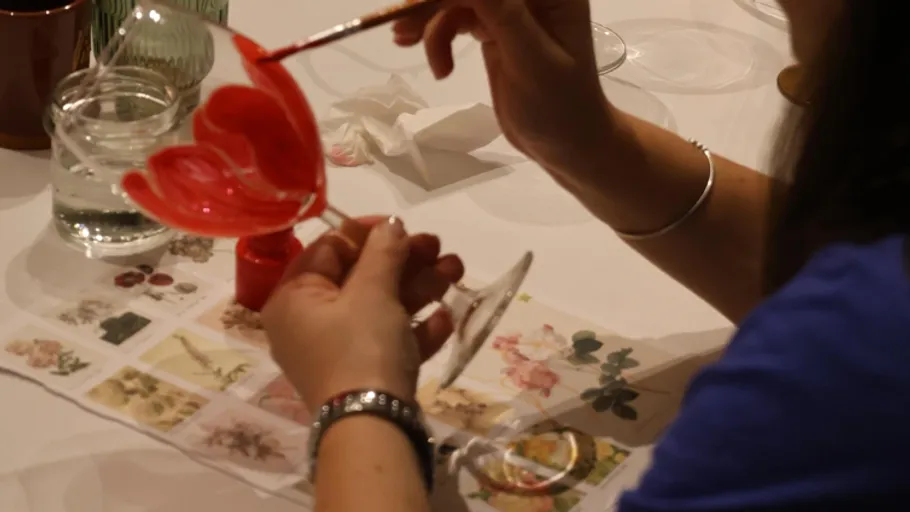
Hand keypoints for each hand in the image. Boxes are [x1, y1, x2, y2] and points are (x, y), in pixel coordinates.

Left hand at [261, 217, 463, 408]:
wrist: (373, 426)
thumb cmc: (361, 347)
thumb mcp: (372, 291)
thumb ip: (383, 252)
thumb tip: (390, 226)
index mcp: (294, 298)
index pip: (328, 249)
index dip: (367, 232)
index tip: (402, 225)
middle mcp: (308, 324)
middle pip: (360, 278)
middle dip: (405, 262)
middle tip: (439, 246)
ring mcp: (337, 352)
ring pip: (380, 308)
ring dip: (420, 288)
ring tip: (457, 270)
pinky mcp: (364, 375)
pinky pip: (389, 342)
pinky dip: (416, 328)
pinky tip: (447, 317)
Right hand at [393, 0, 613, 181]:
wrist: (566, 145)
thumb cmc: (560, 107)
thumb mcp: (532, 60)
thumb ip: (501, 12)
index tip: (420, 4)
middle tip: (400, 24)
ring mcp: (510, 9)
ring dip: (428, 19)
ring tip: (403, 42)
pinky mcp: (493, 29)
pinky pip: (455, 19)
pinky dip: (437, 36)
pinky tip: (437, 68)